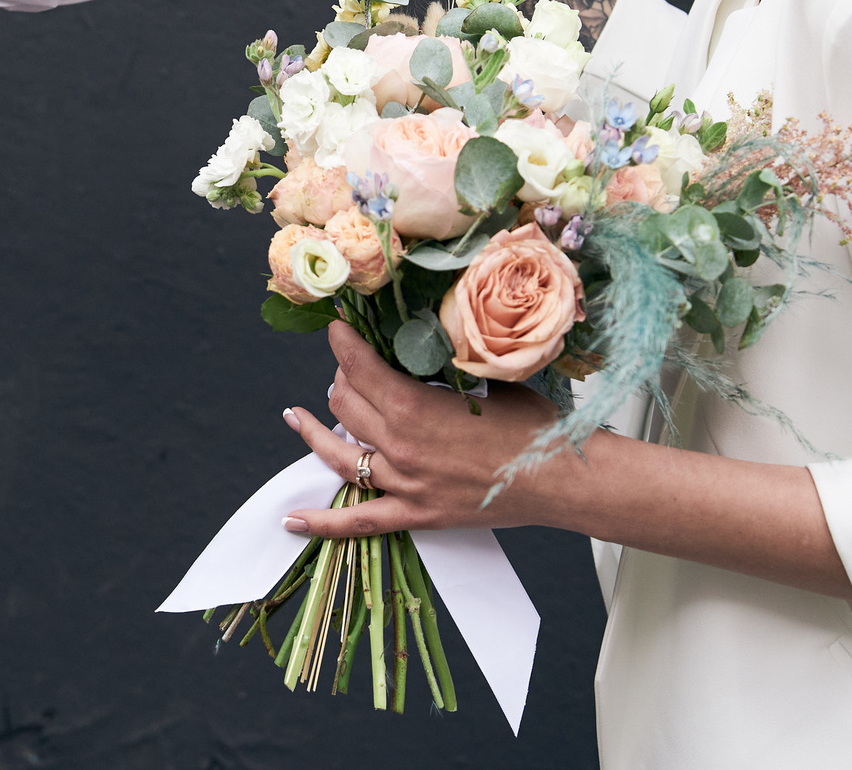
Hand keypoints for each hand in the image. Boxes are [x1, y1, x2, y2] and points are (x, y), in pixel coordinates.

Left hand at [279, 322, 563, 535]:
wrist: (560, 478)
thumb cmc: (532, 424)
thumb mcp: (485, 379)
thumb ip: (446, 366)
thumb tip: (424, 343)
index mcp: (415, 408)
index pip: (360, 368)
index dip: (343, 344)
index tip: (335, 328)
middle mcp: (401, 447)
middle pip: (346, 407)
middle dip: (342, 380)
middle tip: (349, 369)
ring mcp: (405, 485)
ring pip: (342, 455)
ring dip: (315, 433)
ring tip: (297, 417)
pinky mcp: (416, 515)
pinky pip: (358, 522)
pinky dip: (323, 523)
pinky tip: (291, 519)